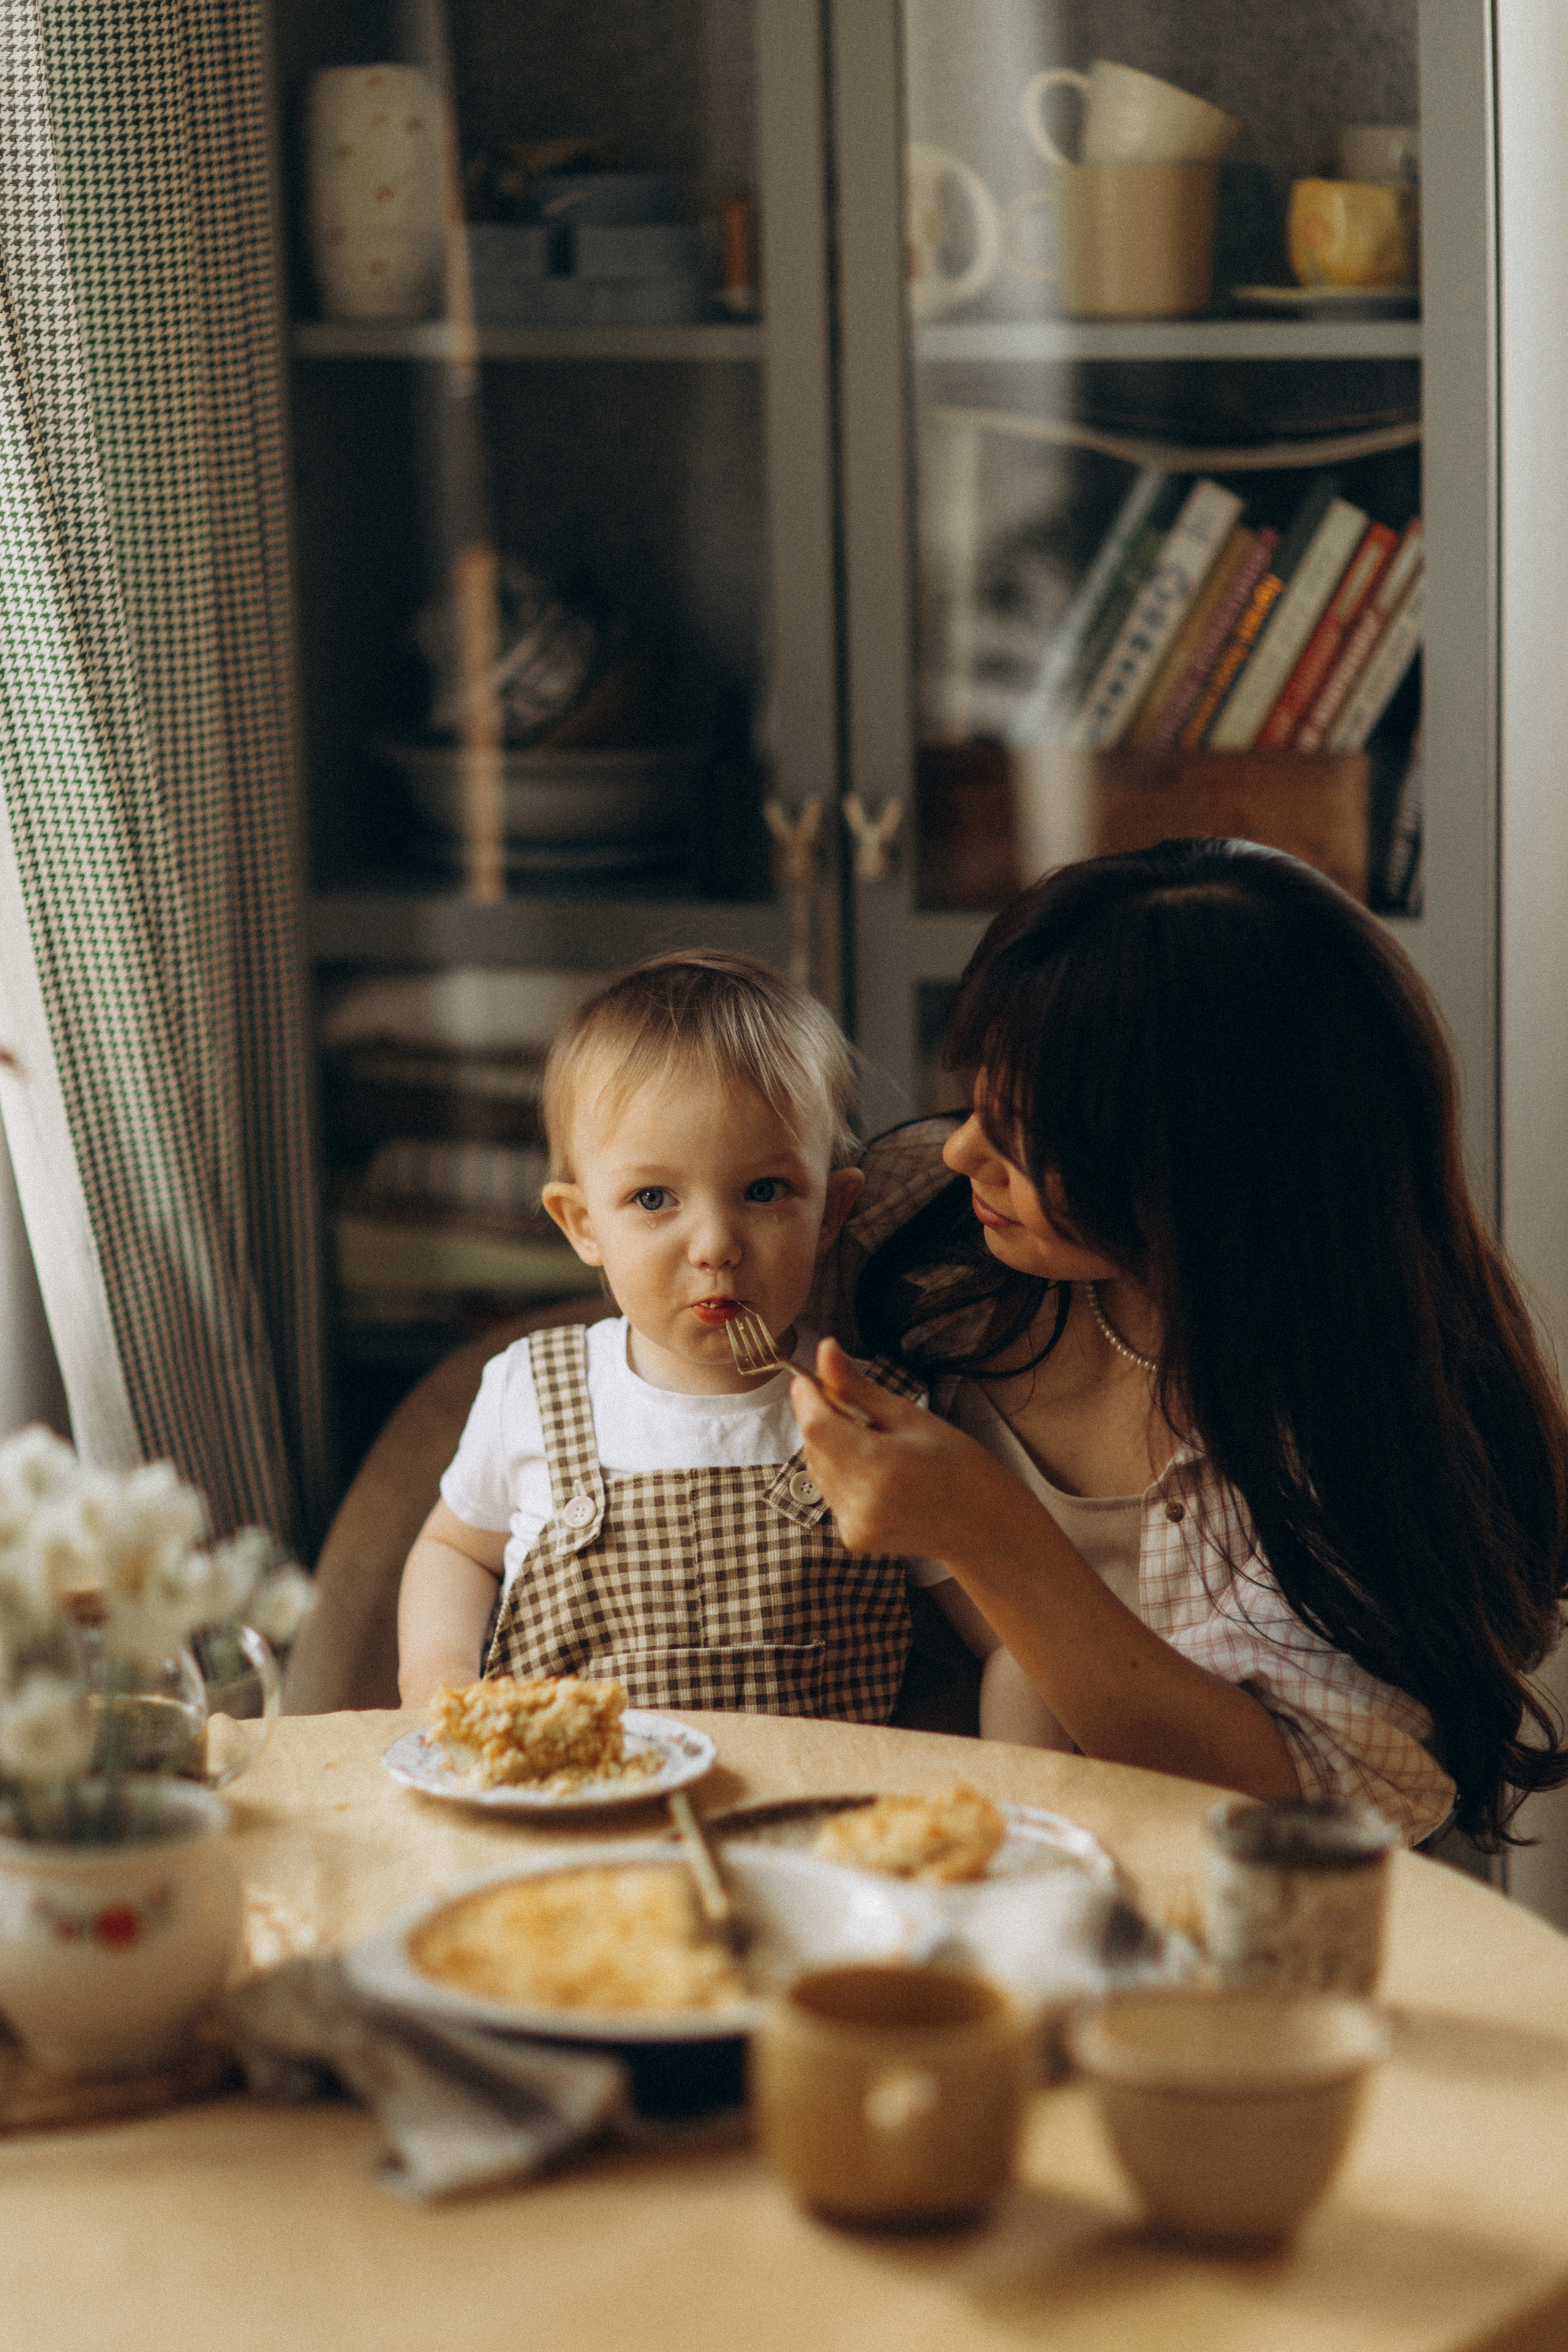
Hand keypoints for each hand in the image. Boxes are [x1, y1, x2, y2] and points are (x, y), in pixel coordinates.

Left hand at [790, 1338, 1012, 1560]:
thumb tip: (825, 1349)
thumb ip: (859, 1387)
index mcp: (883, 1466)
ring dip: (830, 1448)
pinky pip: (828, 1492)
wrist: (983, 1524)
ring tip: (875, 1447)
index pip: (816, 1426)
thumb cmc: (959, 1466)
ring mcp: (856, 1525)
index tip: (808, 1379)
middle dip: (822, 1421)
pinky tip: (874, 1474)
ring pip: (816, 1469)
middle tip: (859, 1412)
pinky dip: (840, 1475)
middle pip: (813, 1446)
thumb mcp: (911, 1416)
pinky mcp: (854, 1538)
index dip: (805, 1399)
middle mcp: (864, 1501)